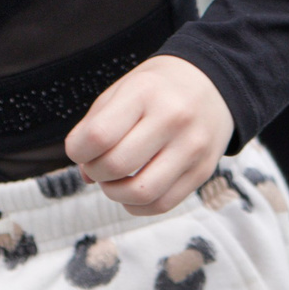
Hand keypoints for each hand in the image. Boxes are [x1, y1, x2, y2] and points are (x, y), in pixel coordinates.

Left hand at [66, 55, 233, 214]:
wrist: (211, 83)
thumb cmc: (156, 89)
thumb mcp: (121, 90)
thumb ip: (94, 127)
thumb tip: (85, 174)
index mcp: (145, 92)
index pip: (98, 135)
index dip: (77, 151)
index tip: (79, 149)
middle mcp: (173, 118)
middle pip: (116, 165)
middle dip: (95, 172)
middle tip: (96, 164)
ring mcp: (192, 147)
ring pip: (140, 193)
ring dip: (114, 194)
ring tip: (113, 180)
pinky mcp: (202, 171)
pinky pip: (162, 204)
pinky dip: (137, 205)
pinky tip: (132, 190)